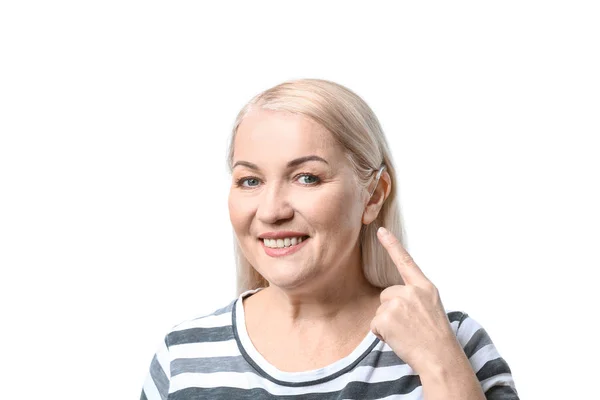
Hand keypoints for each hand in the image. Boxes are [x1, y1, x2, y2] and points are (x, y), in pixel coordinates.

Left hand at [370, 227, 460, 373]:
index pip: (405, 262)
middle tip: (410, 328)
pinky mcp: (385, 317)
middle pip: (386, 295)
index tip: (380, 230)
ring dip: (388, 325)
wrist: (440, 359)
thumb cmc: (437, 339)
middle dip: (392, 311)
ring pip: (380, 311)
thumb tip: (395, 301)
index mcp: (425, 288)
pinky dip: (383, 335)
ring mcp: (397, 303)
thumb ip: (415, 298)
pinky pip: (375, 325)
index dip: (391, 245)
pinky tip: (400, 340)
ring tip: (407, 335)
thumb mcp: (432, 309)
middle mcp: (411, 291)